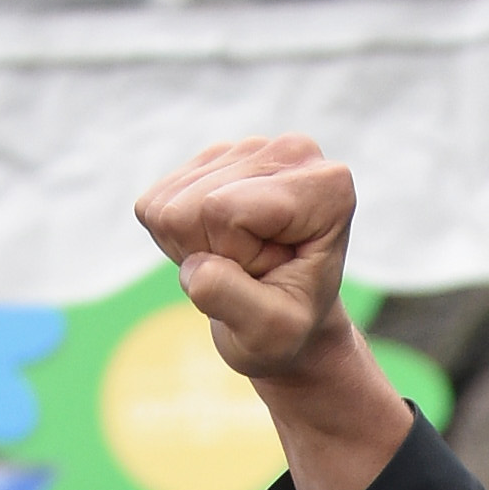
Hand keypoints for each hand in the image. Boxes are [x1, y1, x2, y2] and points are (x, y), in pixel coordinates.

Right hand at [134, 137, 410, 489]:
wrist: (290, 341)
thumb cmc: (288, 343)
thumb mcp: (267, 338)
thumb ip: (234, 299)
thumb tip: (198, 269)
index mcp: (327, 185)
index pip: (229, 207)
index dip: (230, 258)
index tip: (266, 284)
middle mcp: (298, 150)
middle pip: (199, 198)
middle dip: (210, 250)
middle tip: (248, 279)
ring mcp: (258, 146)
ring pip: (173, 196)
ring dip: (192, 244)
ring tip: (236, 268)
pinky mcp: (220, 155)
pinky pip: (161, 195)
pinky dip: (178, 235)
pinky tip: (217, 254)